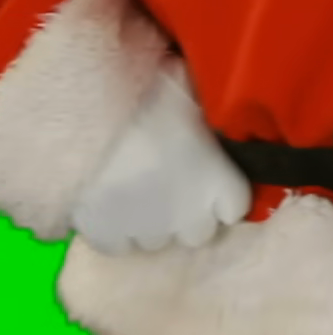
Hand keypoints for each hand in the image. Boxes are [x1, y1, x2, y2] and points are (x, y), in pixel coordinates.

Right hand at [71, 53, 251, 253]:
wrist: (92, 119)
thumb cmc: (152, 95)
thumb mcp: (193, 89)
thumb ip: (208, 105)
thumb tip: (213, 96)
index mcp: (220, 182)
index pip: (236, 207)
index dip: (223, 191)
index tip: (211, 174)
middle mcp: (190, 217)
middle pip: (199, 231)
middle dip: (189, 212)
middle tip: (173, 181)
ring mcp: (149, 233)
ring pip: (157, 240)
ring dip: (153, 220)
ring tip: (138, 188)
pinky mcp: (108, 238)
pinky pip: (120, 245)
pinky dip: (117, 229)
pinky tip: (111, 202)